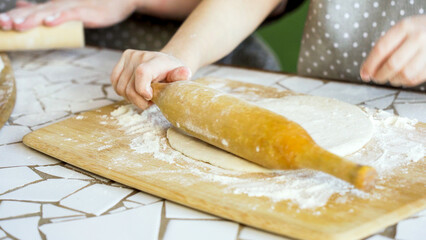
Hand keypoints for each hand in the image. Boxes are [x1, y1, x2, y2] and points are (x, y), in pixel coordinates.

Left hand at [0, 0, 136, 30]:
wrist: (119, 0)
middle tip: (2, 24)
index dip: (14, 15)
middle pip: (36, 11)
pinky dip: (60, 17)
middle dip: (18, 17)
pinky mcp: (86, 11)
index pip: (31, 10)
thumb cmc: (95, 6)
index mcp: (54, 6)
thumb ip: (46, 9)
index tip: (0, 23)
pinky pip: (71, 14)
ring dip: (33, 18)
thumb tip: (23, 6)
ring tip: (18, 25)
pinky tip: (49, 22)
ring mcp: (72, 6)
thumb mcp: (68, 8)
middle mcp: (60, 4)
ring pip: (50, 12)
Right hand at [111, 50, 191, 108]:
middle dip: (140, 100)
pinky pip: (115, 84)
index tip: (150, 97)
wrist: (166, 63)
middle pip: (130, 87)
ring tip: (144, 96)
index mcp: (156, 60)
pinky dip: (123, 92)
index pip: (142, 73)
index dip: (142, 90)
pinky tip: (135, 91)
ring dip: (131, 98)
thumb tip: (185, 73)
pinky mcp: (121, 60)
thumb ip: (181, 76)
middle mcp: (140, 55)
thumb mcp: (181, 77)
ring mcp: (129, 57)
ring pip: (120, 89)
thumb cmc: (174, 73)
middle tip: (151, 101)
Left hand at [360, 15, 425, 86]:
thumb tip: (367, 71)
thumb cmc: (416, 32)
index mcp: (405, 27)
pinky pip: (415, 79)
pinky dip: (405, 81)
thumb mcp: (400, 31)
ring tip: (391, 77)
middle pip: (392, 64)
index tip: (364, 73)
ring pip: (405, 74)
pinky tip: (402, 77)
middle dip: (379, 75)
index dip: (369, 65)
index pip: (381, 49)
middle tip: (375, 78)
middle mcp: (419, 37)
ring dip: (393, 79)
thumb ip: (384, 47)